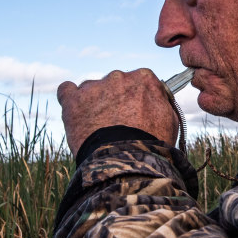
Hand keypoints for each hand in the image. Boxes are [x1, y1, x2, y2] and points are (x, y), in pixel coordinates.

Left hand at [57, 68, 178, 155]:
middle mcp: (118, 76)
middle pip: (115, 84)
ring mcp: (94, 86)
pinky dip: (70, 99)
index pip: (138, 81)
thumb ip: (162, 102)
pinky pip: (66, 90)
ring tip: (97, 129)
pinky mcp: (73, 99)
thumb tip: (158, 95)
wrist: (125, 161)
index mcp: (143, 78)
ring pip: (92, 90)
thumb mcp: (170, 121)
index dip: (136, 98)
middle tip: (116, 124)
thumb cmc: (151, 145)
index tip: (135, 112)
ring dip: (94, 103)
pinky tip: (74, 111)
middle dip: (115, 100)